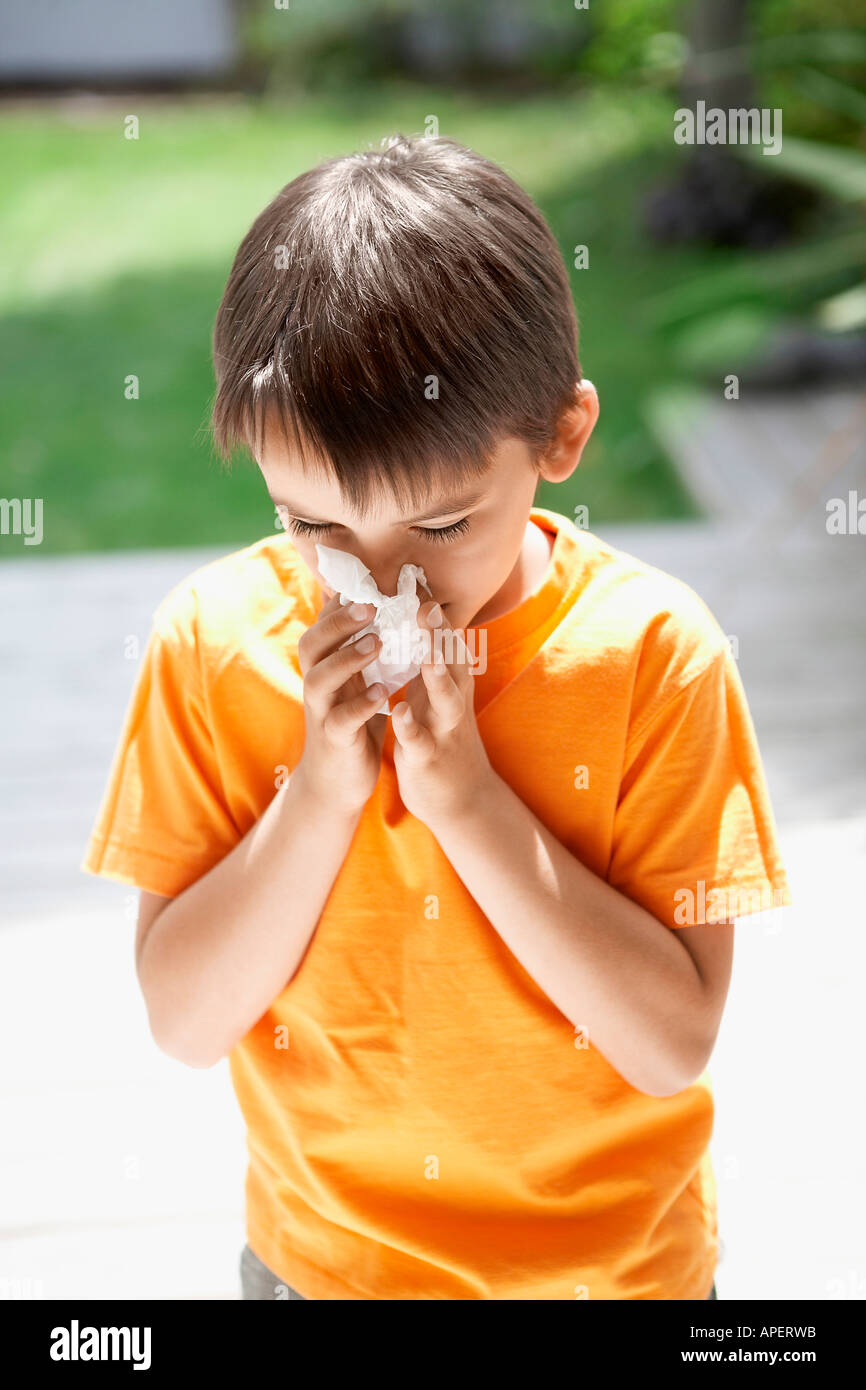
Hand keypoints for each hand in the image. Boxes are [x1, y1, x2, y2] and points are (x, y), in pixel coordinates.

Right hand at [295, 594, 387, 816]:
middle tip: (371, 604)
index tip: (367, 577)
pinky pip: (342, 719)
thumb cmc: (353, 721)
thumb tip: (377, 603)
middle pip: (313, 643)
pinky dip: (361, 705)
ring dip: (347, 658)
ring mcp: (322, 712)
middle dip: (339, 622)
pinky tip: (383, 693)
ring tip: (377, 643)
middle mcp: (317, 684)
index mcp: (325, 665)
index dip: (341, 600)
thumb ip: (361, 645)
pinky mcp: (334, 739)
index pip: (324, 623)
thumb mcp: (355, 680)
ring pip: (321, 678)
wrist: (337, 781)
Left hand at [390, 601, 494, 828]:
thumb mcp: (439, 692)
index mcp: (450, 682)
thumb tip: (421, 613)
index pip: (445, 639)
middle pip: (452, 661)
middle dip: (440, 634)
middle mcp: (452, 699)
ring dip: (437, 675)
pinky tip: (398, 711)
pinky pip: (421, 740)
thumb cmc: (442, 736)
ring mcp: (444, 728)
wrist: (461, 798)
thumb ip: (432, 655)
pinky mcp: (429, 756)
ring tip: (428, 652)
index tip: (416, 577)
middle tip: (427, 602)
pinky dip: (411, 726)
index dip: (432, 611)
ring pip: (445, 698)